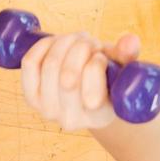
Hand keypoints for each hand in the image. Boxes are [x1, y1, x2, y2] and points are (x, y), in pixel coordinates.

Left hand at [21, 31, 140, 131]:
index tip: (102, 56)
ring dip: (65, 43)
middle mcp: (69, 120)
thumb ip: (128, 55)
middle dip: (81, 48)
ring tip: (75, 41)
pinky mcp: (31, 97)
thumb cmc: (107, 78)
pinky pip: (30, 64)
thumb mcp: (122, 69)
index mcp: (97, 117)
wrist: (84, 92)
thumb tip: (129, 42)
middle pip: (68, 76)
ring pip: (51, 65)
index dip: (97, 63)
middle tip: (89, 42)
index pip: (91, 90)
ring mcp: (47, 111)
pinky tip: (54, 42)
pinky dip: (42, 46)